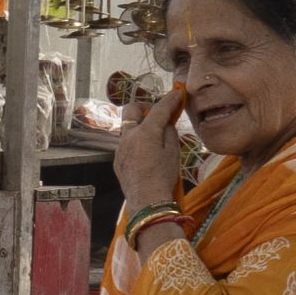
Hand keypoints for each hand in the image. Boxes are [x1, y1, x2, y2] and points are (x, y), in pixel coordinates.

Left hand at [109, 84, 190, 210]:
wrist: (147, 201)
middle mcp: (129, 136)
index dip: (170, 99)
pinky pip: (126, 145)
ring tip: (154, 138)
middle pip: (131, 109)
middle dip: (144, 106)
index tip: (178, 93)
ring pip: (128, 129)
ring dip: (140, 127)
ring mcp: (120, 148)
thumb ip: (169, 132)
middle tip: (157, 113)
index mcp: (145, 132)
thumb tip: (166, 123)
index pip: (159, 109)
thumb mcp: (173, 152)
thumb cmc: (164, 177)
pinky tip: (146, 155)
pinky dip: (136, 143)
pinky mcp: (117, 160)